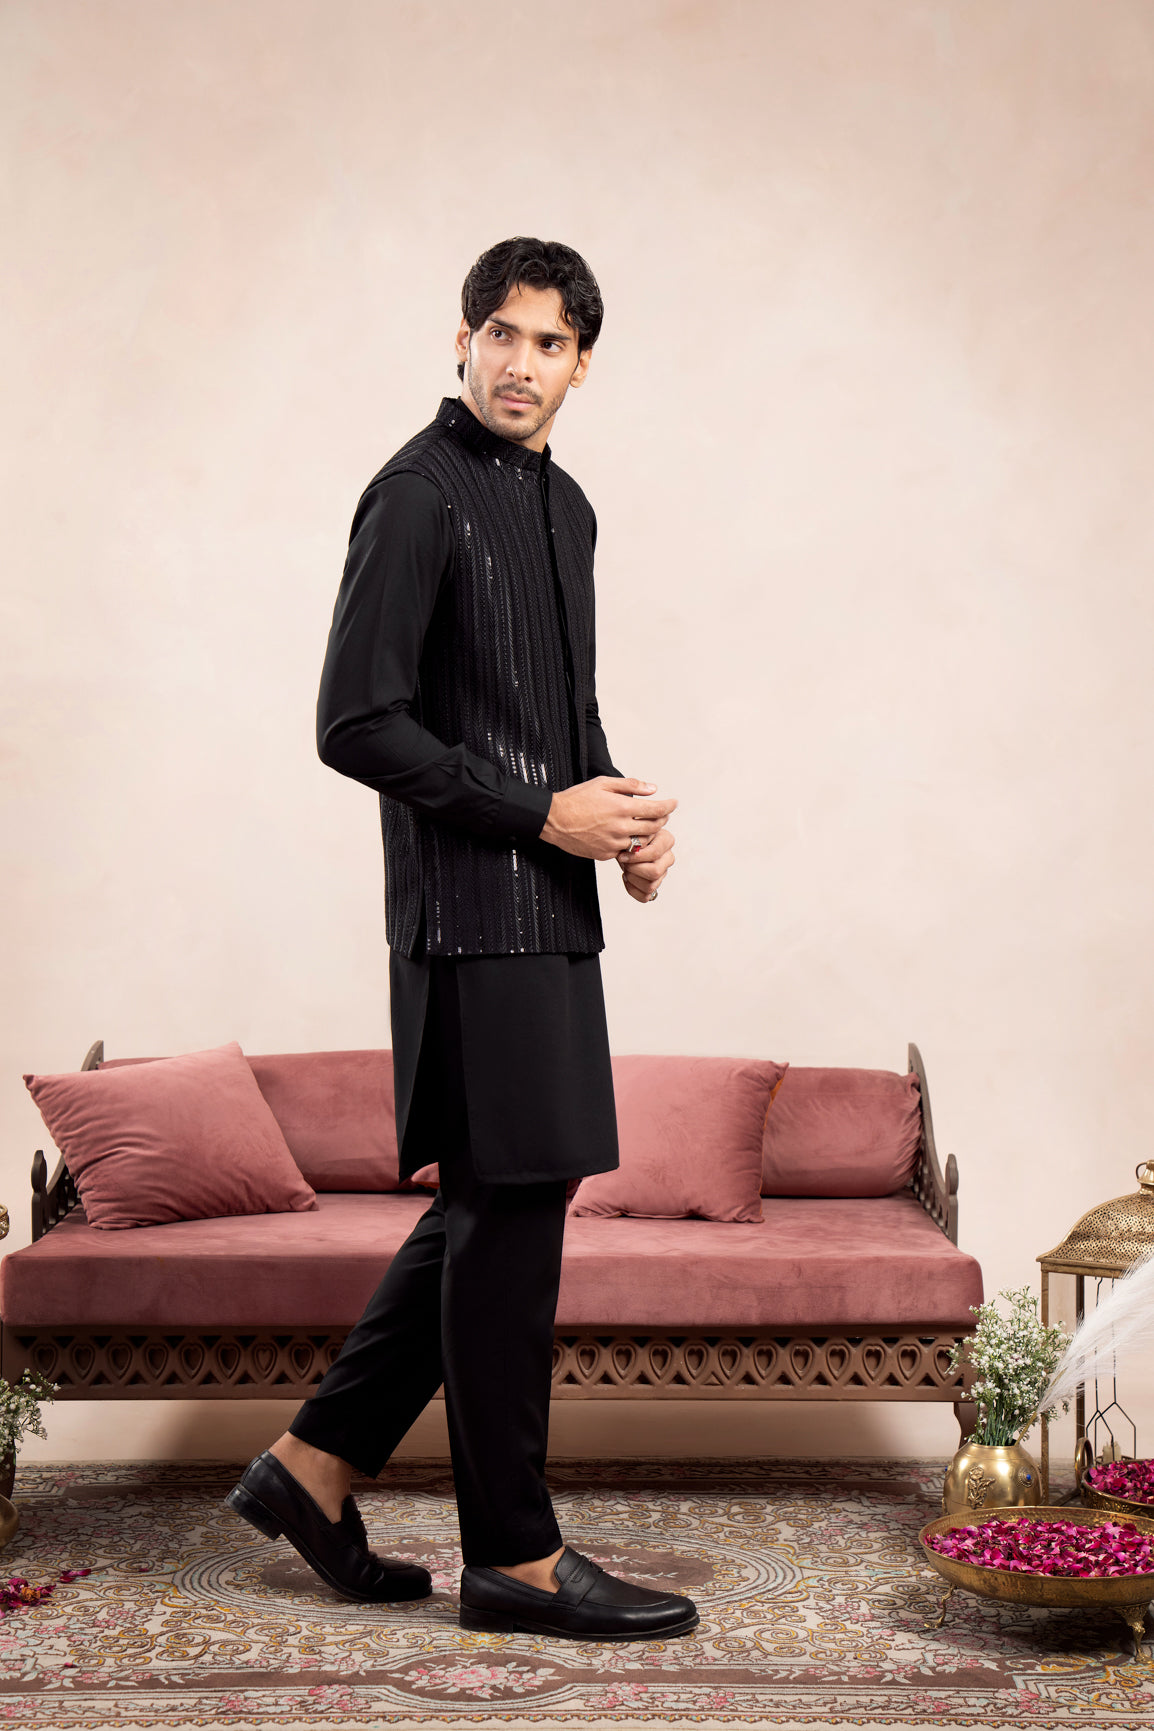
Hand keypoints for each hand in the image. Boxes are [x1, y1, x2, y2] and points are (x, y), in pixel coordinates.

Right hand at [540, 776, 677, 860]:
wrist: (554, 820)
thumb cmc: (576, 799)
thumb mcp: (603, 783)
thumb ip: (630, 785)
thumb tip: (652, 788)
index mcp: (622, 807)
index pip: (656, 809)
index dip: (669, 806)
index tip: (674, 803)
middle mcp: (621, 827)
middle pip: (654, 827)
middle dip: (662, 820)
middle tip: (662, 814)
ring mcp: (614, 843)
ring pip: (641, 841)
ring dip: (646, 834)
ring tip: (643, 825)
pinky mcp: (606, 854)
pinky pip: (626, 851)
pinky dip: (629, 844)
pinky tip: (624, 835)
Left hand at [619, 827, 675, 903]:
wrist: (626, 845)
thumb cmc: (630, 837)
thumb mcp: (633, 832)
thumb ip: (636, 838)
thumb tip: (635, 850)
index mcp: (666, 840)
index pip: (654, 853)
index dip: (636, 857)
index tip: (622, 856)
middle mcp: (668, 857)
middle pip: (655, 872)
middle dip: (634, 869)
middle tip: (625, 863)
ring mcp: (663, 873)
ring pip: (650, 886)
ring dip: (632, 878)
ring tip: (626, 869)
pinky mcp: (655, 885)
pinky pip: (645, 897)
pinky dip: (632, 889)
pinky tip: (626, 878)